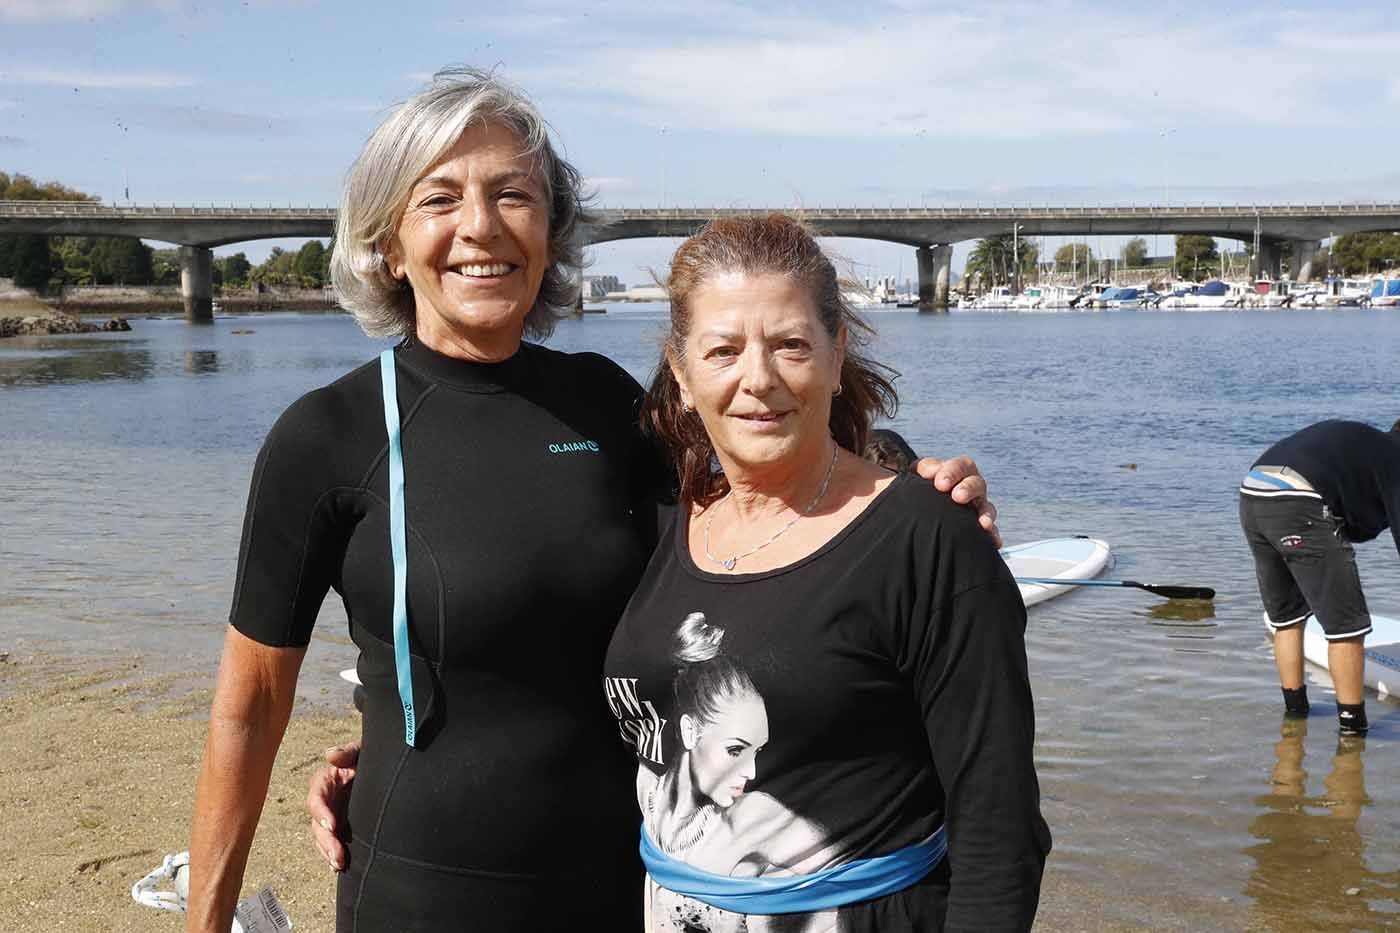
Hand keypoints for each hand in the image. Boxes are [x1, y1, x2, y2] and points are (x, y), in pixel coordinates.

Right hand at [307, 740, 359, 871]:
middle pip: (318, 824)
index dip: (321, 812)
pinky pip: (334, 845)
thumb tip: (330, 755)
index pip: (316, 798)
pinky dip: (334, 856)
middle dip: (326, 841)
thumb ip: (348, 752)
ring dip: (329, 852)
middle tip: (338, 855)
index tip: (331, 825)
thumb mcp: (361, 752)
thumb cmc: (372, 758)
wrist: (388, 772)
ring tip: (339, 864)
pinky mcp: (343, 828)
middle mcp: (326, 802)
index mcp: (326, 782)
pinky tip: (340, 868)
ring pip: (324, 838)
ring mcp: (333, 817)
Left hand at [914, 456, 1000, 547]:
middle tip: (958, 497)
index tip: (940, 484)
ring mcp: (977, 508)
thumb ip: (922, 469)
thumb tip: (932, 472)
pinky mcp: (977, 527)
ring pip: (987, 508)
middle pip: (977, 484)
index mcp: (958, 472)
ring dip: (986, 514)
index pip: (961, 466)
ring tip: (983, 523)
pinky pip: (989, 532)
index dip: (953, 473)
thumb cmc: (917, 487)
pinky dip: (992, 536)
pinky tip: (994, 542)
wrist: (916, 509)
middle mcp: (971, 488)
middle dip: (969, 489)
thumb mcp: (916, 475)